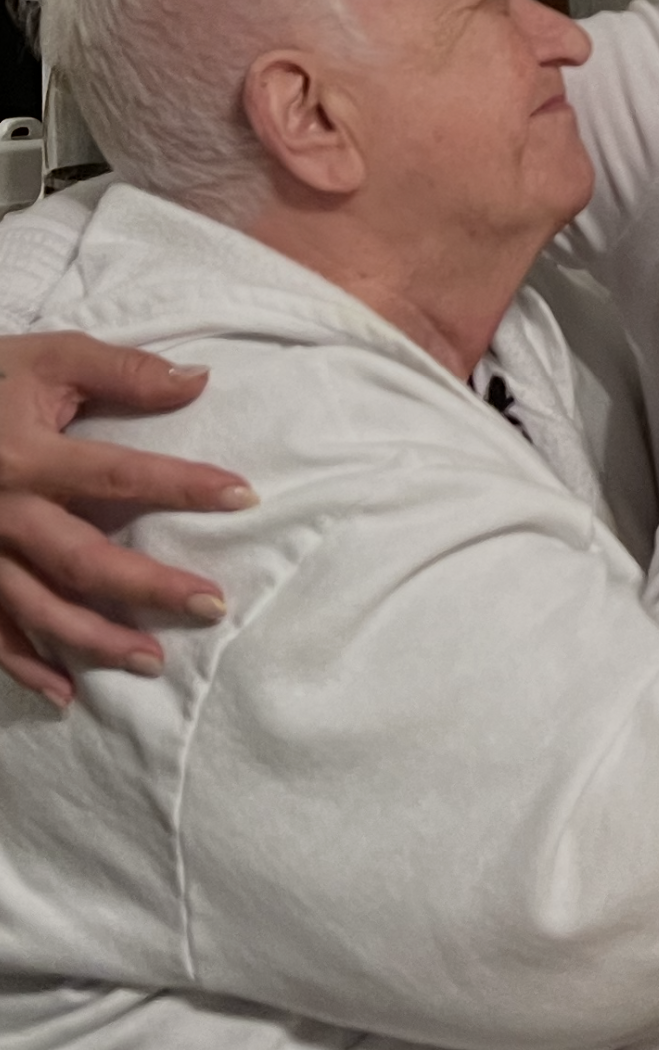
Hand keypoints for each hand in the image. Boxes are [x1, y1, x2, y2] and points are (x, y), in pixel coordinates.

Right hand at [0, 332, 253, 706]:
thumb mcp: (46, 357)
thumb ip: (120, 371)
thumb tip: (197, 381)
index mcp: (28, 455)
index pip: (120, 475)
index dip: (184, 486)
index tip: (243, 496)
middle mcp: (2, 511)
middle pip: (84, 560)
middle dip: (150, 588)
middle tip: (211, 606)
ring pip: (40, 609)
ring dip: (96, 641)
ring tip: (153, 661)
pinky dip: (25, 666)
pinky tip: (65, 692)